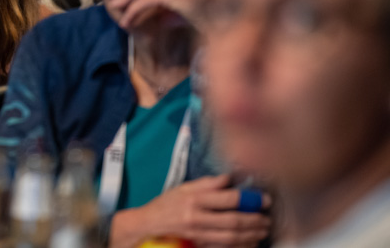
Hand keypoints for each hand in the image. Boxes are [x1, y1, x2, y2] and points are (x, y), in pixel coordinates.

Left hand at [108, 0, 208, 29]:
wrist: (220, 26)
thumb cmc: (207, 20)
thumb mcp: (185, 10)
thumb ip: (170, 9)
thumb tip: (159, 21)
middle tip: (115, 2)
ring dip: (129, 6)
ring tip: (121, 20)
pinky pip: (146, 0)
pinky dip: (134, 12)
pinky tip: (128, 22)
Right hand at [110, 174, 271, 247]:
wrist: (149, 224)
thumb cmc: (167, 203)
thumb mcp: (184, 187)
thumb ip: (208, 183)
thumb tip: (231, 178)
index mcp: (194, 199)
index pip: (228, 199)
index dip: (250, 199)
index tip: (264, 199)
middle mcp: (197, 217)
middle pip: (233, 221)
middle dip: (255, 220)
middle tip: (268, 218)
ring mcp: (198, 234)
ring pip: (232, 237)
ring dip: (252, 235)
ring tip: (263, 230)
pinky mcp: (199, 244)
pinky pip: (225, 247)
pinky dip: (241, 245)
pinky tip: (251, 241)